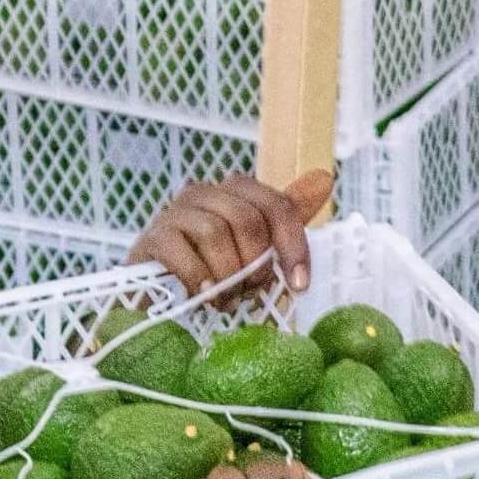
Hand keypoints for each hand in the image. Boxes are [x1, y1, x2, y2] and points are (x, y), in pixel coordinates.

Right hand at [128, 171, 334, 302]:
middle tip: (248, 292)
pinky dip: (198, 279)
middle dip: (255, 265)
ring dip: (226, 276)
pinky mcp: (153, 237)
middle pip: (247, 220)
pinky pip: (183, 253)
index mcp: (235, 192)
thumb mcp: (253, 247)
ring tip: (223, 299)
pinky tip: (202, 295)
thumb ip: (283, 219)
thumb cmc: (210, 268)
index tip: (299, 286)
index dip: (293, 247)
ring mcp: (175, 212)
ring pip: (215, 233)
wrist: (156, 292)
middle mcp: (205, 192)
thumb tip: (325, 179)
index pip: (277, 206)